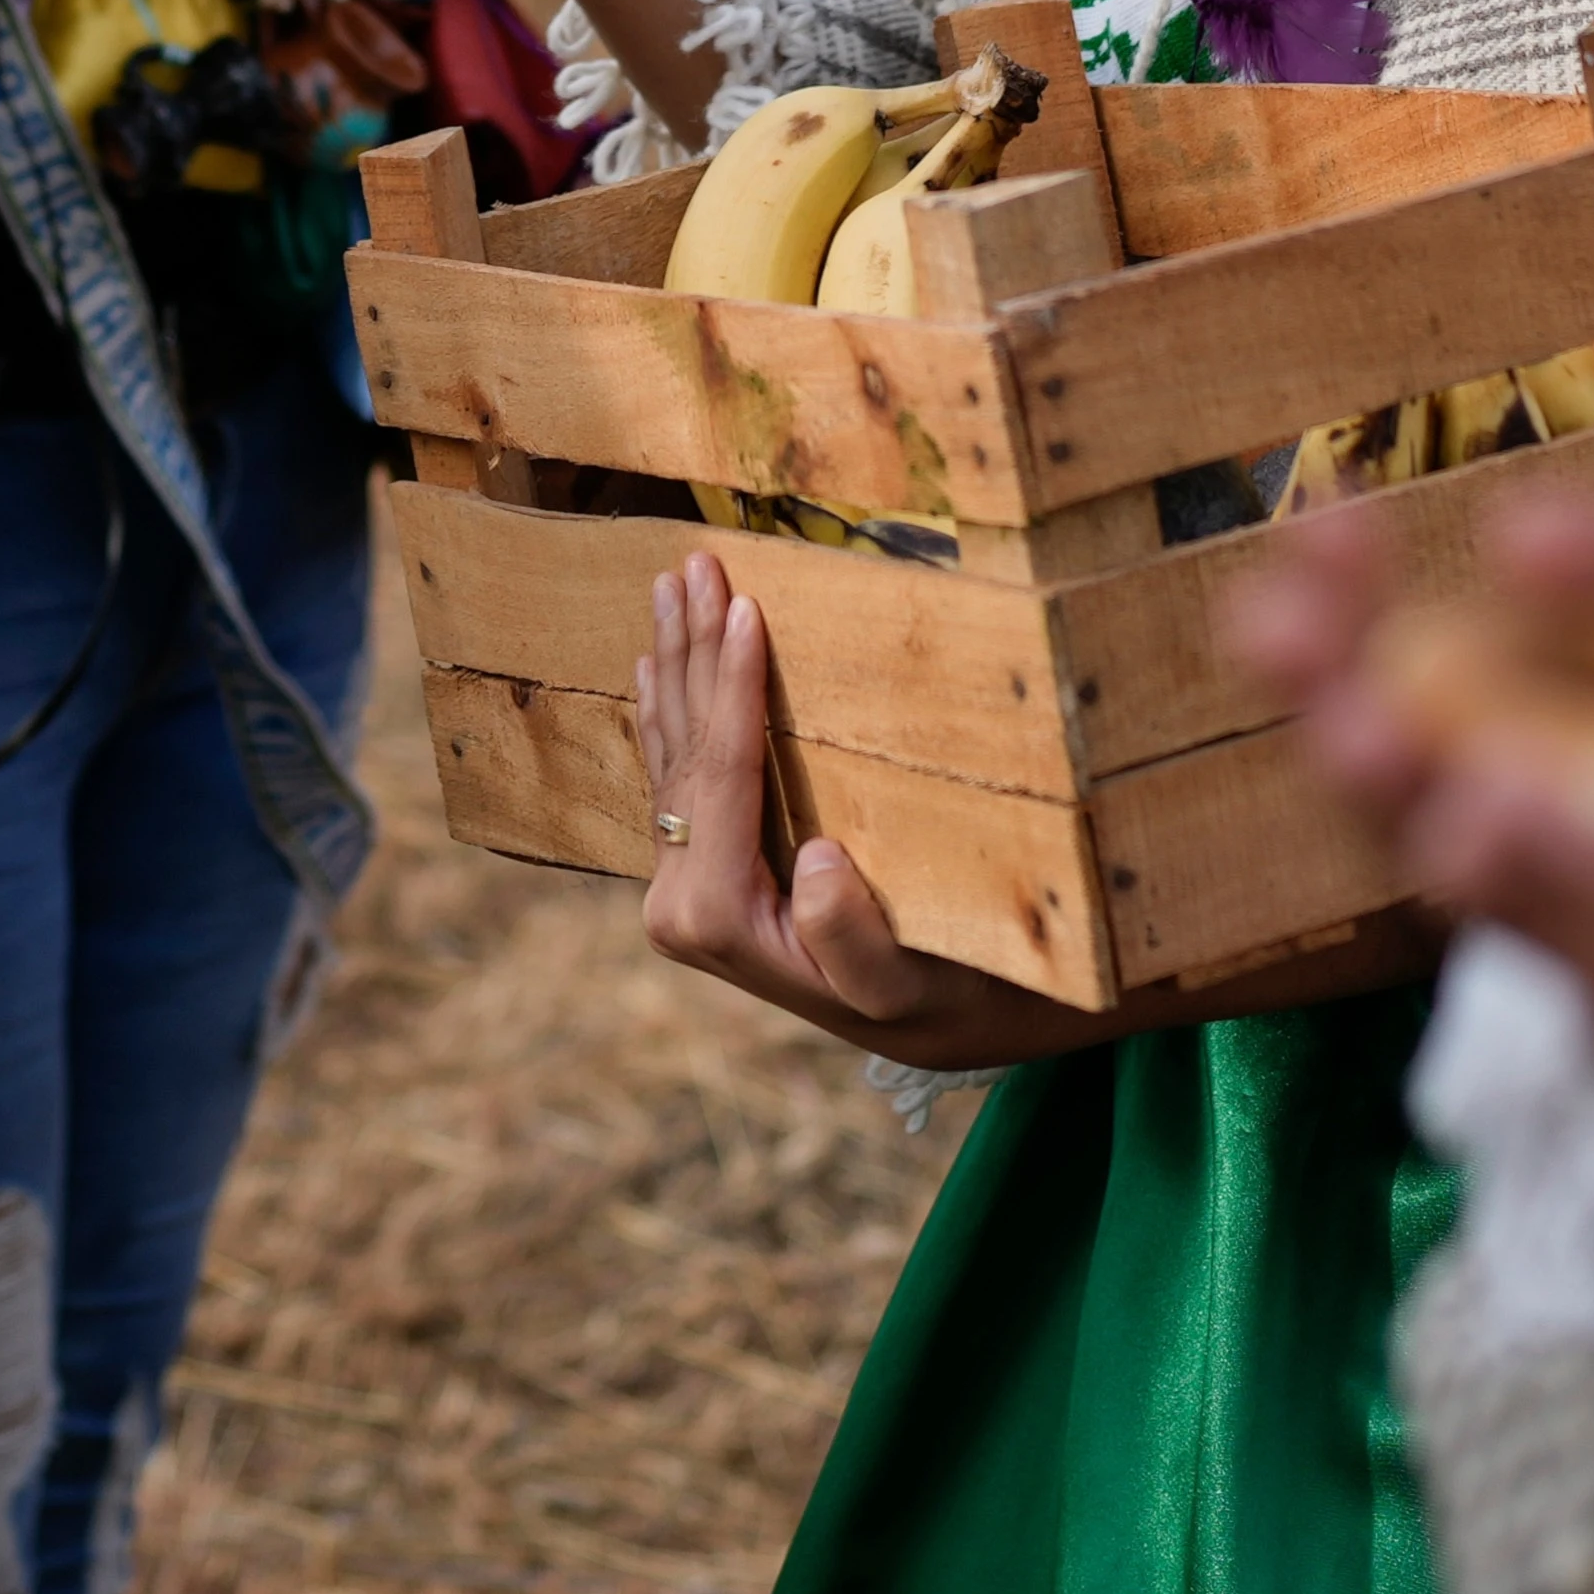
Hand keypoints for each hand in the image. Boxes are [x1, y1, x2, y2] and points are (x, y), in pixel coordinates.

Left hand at [636, 550, 1087, 1070]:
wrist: (933, 1028)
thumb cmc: (936, 994)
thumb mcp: (903, 985)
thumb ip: (852, 941)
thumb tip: (818, 862)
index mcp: (718, 917)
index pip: (724, 775)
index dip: (734, 687)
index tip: (746, 607)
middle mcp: (680, 904)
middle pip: (686, 751)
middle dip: (692, 652)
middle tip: (693, 564)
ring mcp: (679, 890)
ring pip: (673, 753)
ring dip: (677, 664)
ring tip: (672, 588)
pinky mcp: (693, 877)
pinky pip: (675, 775)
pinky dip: (672, 708)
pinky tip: (658, 665)